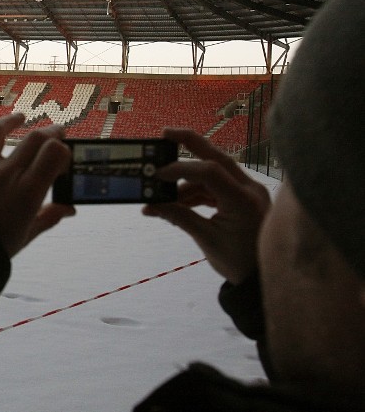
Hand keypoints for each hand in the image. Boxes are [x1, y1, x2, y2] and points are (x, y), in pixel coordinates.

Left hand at [0, 113, 75, 256]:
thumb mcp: (28, 234)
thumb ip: (49, 217)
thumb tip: (68, 209)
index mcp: (28, 190)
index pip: (54, 152)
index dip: (64, 149)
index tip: (64, 157)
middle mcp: (6, 174)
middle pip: (34, 139)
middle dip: (51, 132)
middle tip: (58, 133)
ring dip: (10, 122)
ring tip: (20, 117)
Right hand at [142, 128, 269, 284]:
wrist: (262, 279)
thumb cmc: (239, 262)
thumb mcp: (207, 239)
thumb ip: (179, 217)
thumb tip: (151, 206)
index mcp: (243, 199)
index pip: (209, 172)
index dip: (180, 169)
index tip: (157, 176)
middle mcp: (249, 189)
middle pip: (216, 157)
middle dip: (189, 144)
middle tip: (165, 134)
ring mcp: (249, 192)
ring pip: (213, 173)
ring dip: (187, 182)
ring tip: (164, 199)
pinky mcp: (244, 198)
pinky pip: (217, 187)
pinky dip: (197, 192)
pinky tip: (179, 204)